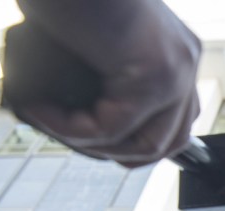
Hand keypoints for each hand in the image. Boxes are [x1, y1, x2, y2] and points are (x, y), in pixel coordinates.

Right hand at [10, 0, 200, 165]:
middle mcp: (185, 62)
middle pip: (172, 141)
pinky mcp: (154, 75)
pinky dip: (69, 126)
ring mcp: (175, 69)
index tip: (92, 138)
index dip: (136, 143)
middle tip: (73, 137)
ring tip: (49, 119)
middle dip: (120, 153)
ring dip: (92, 145)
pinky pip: (111, 128)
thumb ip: (110, 80)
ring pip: (146, 145)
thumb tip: (98, 126)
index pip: (178, 122)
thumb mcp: (95, 44)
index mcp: (177, 54)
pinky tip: (40, 108)